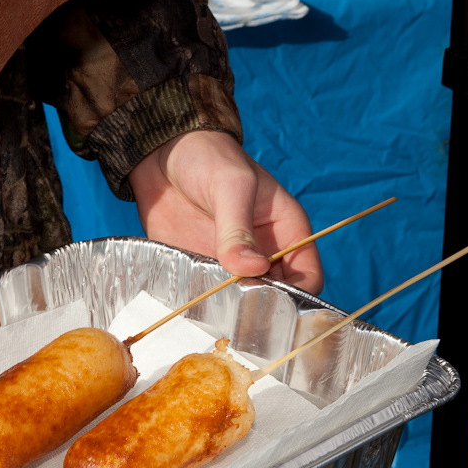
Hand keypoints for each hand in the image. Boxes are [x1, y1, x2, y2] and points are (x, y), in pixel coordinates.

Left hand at [128, 130, 322, 293]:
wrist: (160, 152)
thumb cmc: (208, 156)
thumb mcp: (230, 186)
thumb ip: (237, 229)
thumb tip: (252, 269)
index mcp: (286, 230)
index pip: (307, 277)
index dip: (297, 298)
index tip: (272, 307)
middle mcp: (263, 252)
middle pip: (276, 297)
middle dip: (263, 311)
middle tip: (239, 316)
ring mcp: (231, 262)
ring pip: (241, 302)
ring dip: (230, 311)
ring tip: (214, 312)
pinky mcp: (200, 267)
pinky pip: (208, 296)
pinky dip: (203, 305)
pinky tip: (192, 306)